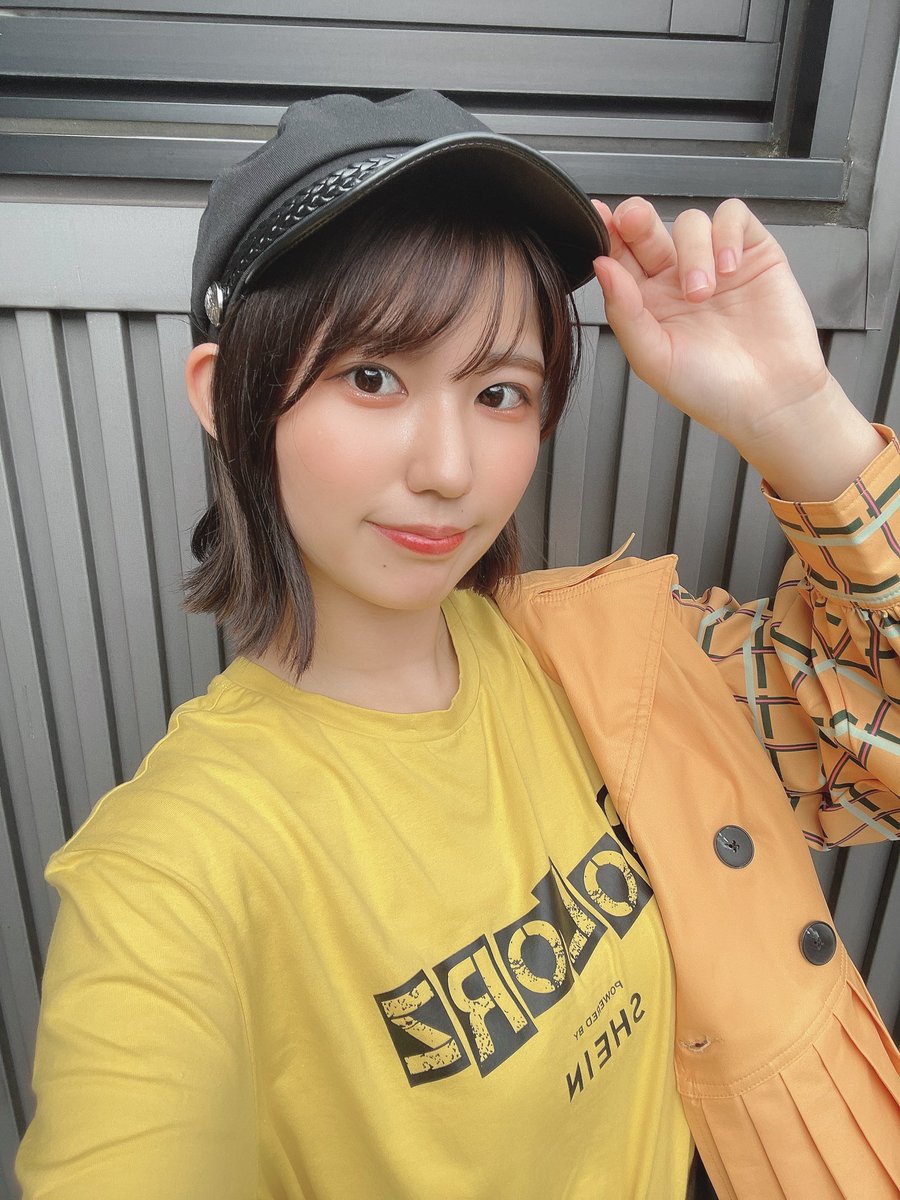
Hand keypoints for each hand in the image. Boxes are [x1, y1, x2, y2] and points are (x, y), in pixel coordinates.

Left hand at [592, 197, 834, 452]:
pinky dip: (727, 234)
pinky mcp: (753, 254)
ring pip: (690, 223)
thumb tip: (602, 267)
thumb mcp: (654, 358)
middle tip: (634, 220)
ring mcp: (715, 264)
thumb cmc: (711, 390)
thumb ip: (625, 313)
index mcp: (646, 303)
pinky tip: (729, 268)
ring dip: (692, 251)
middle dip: (636, 219)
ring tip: (703, 292)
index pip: (620, 258)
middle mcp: (676, 280)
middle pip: (648, 231)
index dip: (607, 234)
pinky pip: (733, 217)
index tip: (596, 218)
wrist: (769, 401)